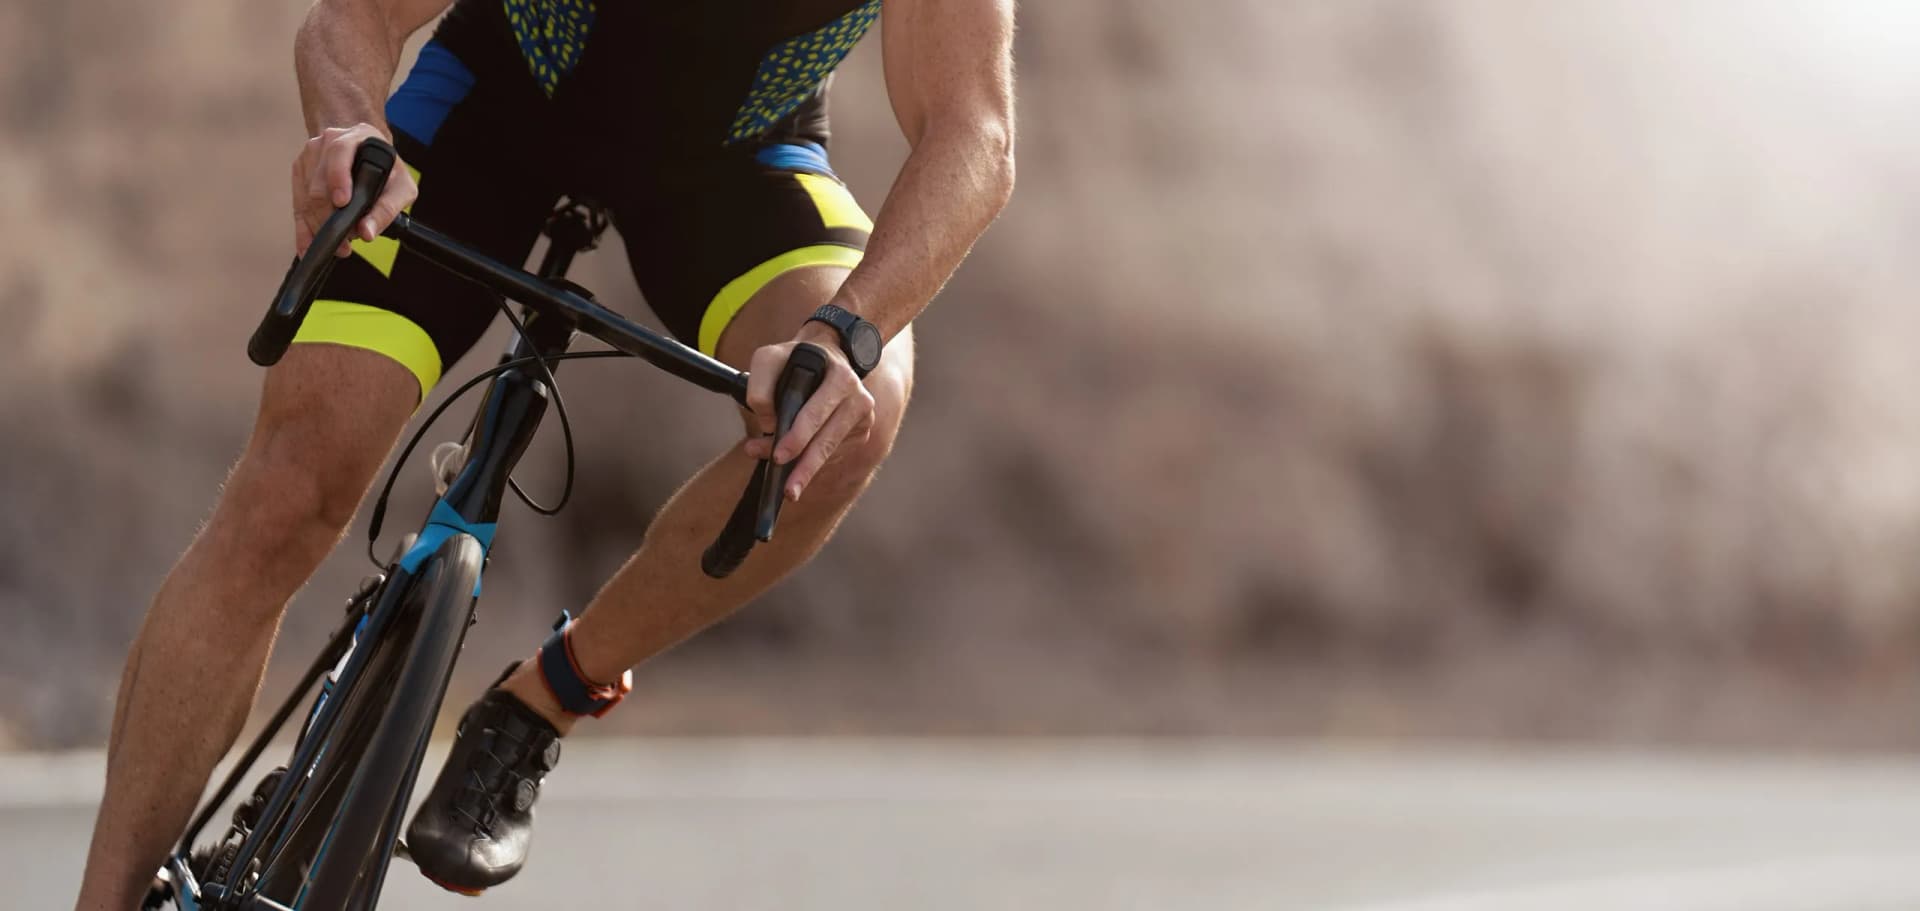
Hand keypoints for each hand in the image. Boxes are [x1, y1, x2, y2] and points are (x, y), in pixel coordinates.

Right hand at [291, 123, 416, 257]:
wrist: (368, 155)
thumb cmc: (388, 170)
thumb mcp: (402, 187)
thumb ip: (388, 208)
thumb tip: (367, 232)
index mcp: (355, 137)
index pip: (339, 152)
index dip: (339, 178)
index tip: (342, 202)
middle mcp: (327, 142)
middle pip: (319, 183)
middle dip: (330, 217)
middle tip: (346, 241)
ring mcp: (309, 157)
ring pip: (306, 197)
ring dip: (319, 226)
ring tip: (339, 246)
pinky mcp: (299, 173)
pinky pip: (298, 204)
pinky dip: (303, 229)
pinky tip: (308, 247)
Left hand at [741, 325, 874, 500]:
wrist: (827, 355)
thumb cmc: (794, 359)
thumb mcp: (769, 358)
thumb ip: (760, 386)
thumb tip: (768, 423)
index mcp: (840, 376)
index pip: (816, 412)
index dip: (797, 437)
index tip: (779, 457)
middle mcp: (858, 397)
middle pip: (828, 440)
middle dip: (805, 467)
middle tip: (789, 491)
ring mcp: (863, 416)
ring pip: (831, 451)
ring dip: (806, 469)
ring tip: (787, 486)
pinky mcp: (861, 431)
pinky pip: (835, 453)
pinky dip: (815, 462)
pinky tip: (798, 464)